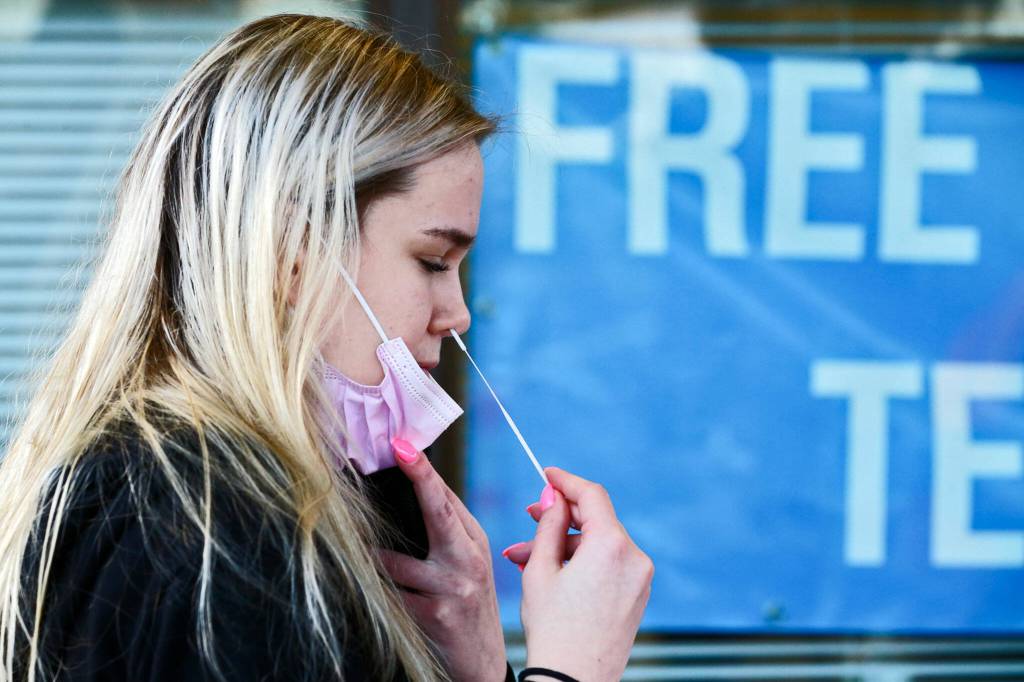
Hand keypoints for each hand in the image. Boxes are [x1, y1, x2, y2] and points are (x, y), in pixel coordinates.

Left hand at [376, 439, 506, 681]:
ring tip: (358, 554)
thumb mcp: (466, 566)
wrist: (482, 666)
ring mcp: (454, 587)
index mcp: (472, 541)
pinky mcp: (436, 615)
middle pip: (439, 512)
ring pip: (396, 561)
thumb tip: (414, 490)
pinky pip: (391, 596)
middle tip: (399, 451)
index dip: (424, 470)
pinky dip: (375, 593)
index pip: (446, 498)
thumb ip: (445, 532)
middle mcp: (468, 559)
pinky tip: (366, 594)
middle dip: (420, 478)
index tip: (404, 444)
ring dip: (372, 557)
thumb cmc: (465, 606)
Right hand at [515, 467, 653, 681]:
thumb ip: (549, 524)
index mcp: (611, 545)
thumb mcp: (540, 568)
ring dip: (565, 545)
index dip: (566, 480)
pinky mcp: (638, 594)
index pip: (591, 495)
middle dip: (559, 518)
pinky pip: (609, 564)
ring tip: (526, 558)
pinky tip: (552, 571)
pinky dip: (582, 562)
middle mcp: (634, 557)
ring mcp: (641, 577)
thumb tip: (555, 496)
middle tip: (530, 516)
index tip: (547, 474)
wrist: (573, 681)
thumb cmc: (553, 629)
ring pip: (599, 544)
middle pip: (595, 520)